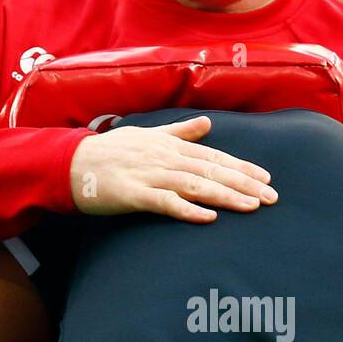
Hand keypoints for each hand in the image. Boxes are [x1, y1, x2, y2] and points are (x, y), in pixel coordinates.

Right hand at [70, 115, 277, 222]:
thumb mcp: (148, 135)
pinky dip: (187, 210)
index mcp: (170, 145)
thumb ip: (180, 131)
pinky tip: (208, 218)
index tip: (267, 179)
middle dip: (244, 184)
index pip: (215, 157)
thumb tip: (208, 124)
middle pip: (212, 171)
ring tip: (251, 206)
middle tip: (272, 197)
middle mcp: (165, 158)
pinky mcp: (133, 194)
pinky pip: (164, 203)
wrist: (70, 163)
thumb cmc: (110, 151)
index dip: (242, 168)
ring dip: (225, 196)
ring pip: (195, 185)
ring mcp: (149, 175)